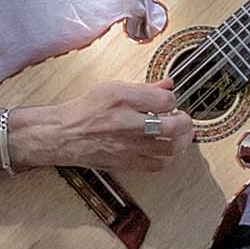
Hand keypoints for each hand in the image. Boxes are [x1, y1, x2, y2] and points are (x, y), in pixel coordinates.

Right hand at [0, 75, 204, 180]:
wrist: (64, 135)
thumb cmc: (87, 110)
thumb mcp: (114, 88)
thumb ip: (145, 88)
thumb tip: (169, 84)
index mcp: (121, 98)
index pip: (165, 99)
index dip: (173, 99)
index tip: (169, 102)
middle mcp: (125, 123)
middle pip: (172, 126)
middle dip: (185, 122)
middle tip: (182, 118)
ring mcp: (127, 146)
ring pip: (170, 149)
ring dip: (182, 141)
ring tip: (179, 134)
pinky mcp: (126, 163)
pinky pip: (159, 165)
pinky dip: (169, 157)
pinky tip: (167, 148)